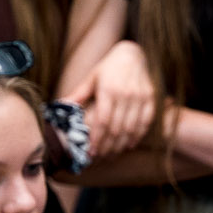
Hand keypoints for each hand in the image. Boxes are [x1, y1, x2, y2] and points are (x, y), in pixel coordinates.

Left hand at [74, 39, 155, 158]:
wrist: (133, 54)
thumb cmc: (108, 68)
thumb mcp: (91, 78)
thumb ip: (78, 95)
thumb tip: (60, 107)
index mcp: (108, 89)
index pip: (103, 121)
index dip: (97, 139)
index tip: (91, 152)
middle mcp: (126, 94)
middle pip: (116, 128)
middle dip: (108, 146)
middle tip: (100, 158)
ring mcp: (141, 97)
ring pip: (131, 128)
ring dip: (121, 145)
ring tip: (112, 154)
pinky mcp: (151, 98)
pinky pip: (145, 123)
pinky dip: (137, 136)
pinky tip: (129, 145)